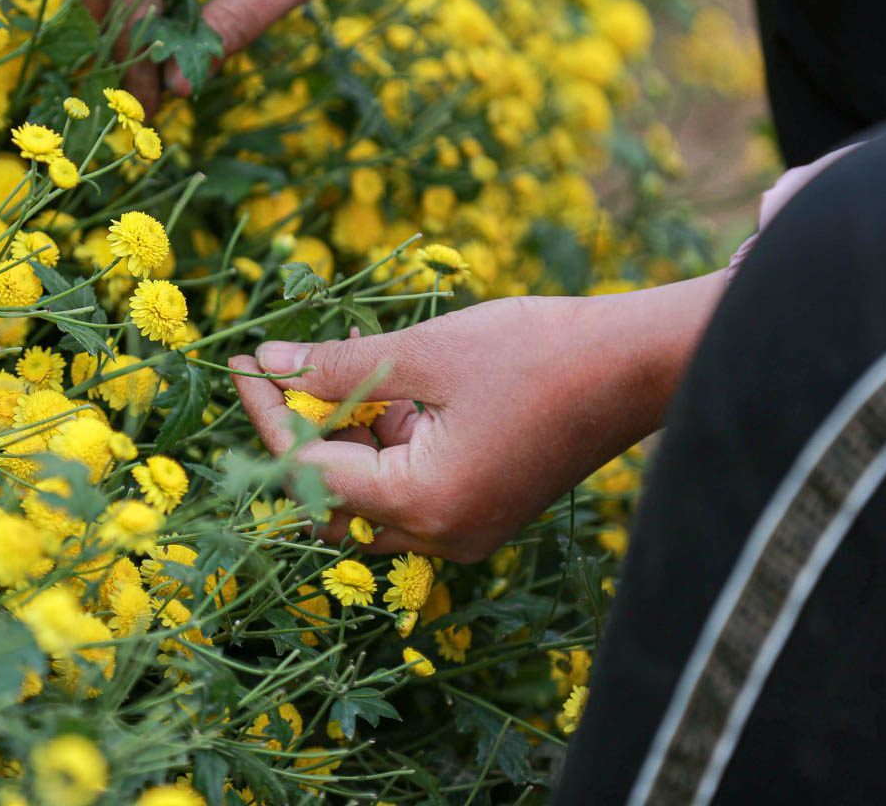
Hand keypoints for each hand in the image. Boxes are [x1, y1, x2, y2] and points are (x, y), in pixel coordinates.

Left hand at [228, 275, 724, 560]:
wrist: (640, 366)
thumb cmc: (538, 351)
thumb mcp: (425, 353)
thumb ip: (339, 368)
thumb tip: (269, 364)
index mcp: (422, 502)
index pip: (307, 472)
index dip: (268, 415)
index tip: (245, 362)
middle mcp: (440, 535)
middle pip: (330, 502)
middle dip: (300, 436)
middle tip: (281, 371)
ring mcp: (465, 530)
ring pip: (368, 497)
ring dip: (344, 437)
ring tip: (346, 364)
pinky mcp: (483, 512)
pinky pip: (409, 491)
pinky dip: (387, 443)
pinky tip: (394, 387)